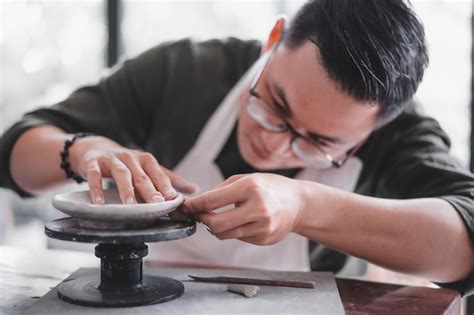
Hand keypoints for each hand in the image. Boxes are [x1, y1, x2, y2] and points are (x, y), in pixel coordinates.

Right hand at [68, 136, 197, 204]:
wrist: (95, 148)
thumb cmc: (127, 163)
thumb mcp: (148, 168)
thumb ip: (169, 179)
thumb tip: (194, 189)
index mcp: (146, 160)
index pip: (158, 173)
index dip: (165, 186)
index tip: (173, 199)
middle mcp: (130, 157)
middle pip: (141, 175)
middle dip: (150, 190)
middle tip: (156, 204)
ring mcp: (112, 159)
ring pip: (121, 174)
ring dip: (126, 190)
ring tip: (130, 205)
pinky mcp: (93, 163)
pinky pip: (94, 176)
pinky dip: (97, 189)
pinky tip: (99, 203)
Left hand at [183, 173, 306, 244]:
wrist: (299, 203)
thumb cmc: (270, 187)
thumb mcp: (247, 178)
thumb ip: (221, 190)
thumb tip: (197, 203)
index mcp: (250, 188)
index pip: (212, 201)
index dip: (194, 205)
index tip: (185, 206)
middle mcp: (257, 208)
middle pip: (215, 223)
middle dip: (202, 220)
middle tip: (199, 215)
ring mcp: (262, 226)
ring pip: (224, 234)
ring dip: (215, 227)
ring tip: (218, 217)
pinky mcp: (264, 239)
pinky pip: (238, 238)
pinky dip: (233, 230)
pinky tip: (241, 221)